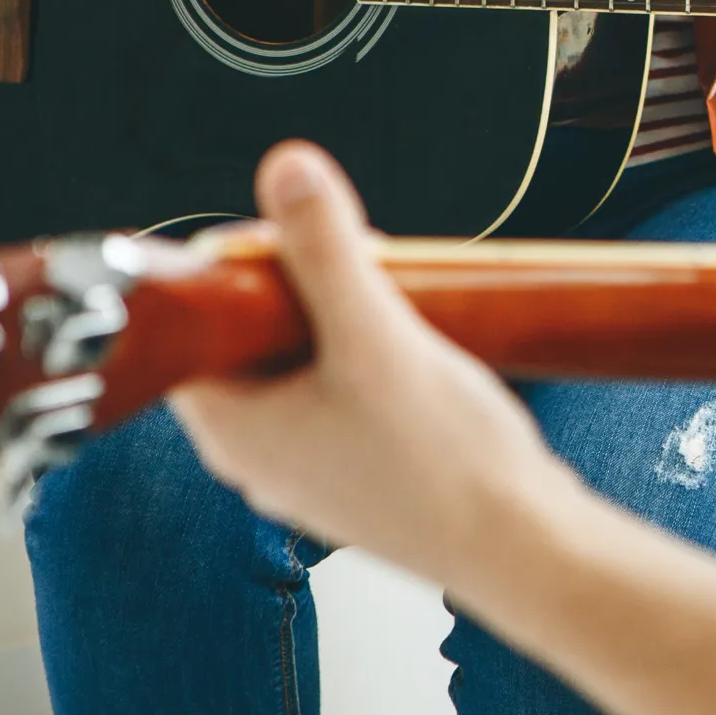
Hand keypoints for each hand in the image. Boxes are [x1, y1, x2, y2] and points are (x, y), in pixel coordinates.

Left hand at [170, 143, 575, 586]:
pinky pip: (340, 392)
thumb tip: (285, 169)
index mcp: (232, 428)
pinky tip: (419, 347)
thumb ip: (327, 250)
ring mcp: (309, 467)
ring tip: (398, 299)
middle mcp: (258, 454)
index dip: (239, 265)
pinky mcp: (358, 471)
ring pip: (301, 362)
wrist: (522, 545)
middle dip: (305, 283)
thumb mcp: (379, 337)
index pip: (194, 321)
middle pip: (251, 335)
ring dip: (344, 317)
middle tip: (362, 260)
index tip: (300, 235)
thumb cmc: (446, 466)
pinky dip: (370, 357)